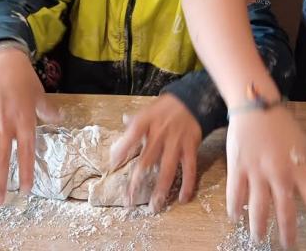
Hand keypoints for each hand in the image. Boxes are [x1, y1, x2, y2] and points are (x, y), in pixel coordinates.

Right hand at [0, 48, 57, 205]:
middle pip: (0, 157)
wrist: (4, 59)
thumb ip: (48, 110)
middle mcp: (5, 123)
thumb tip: (60, 118)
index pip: (26, 152)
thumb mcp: (40, 95)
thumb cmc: (24, 78)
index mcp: (24, 122)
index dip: (25, 172)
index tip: (25, 192)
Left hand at [109, 94, 200, 211]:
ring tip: (155, 206)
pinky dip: (187, 184)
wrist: (192, 100)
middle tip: (130, 200)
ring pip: (168, 169)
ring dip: (161, 189)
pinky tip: (183, 198)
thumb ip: (131, 128)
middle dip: (138, 182)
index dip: (122, 149)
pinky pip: (190, 169)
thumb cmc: (164, 108)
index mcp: (147, 122)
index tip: (113, 165)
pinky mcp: (191, 147)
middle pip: (147, 160)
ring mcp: (177, 142)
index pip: (132, 135)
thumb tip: (116, 143)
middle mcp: (161, 133)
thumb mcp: (146, 111)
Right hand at [226, 107, 305, 247]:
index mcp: (300, 167)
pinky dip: (235, 208)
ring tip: (258, 238)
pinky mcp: (237, 167)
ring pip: (258, 207)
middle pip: (285, 209)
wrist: (255, 107)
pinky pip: (235, 193)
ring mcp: (257, 171)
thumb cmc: (283, 126)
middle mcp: (280, 173)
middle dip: (287, 232)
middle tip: (288, 246)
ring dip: (259, 226)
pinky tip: (235, 218)